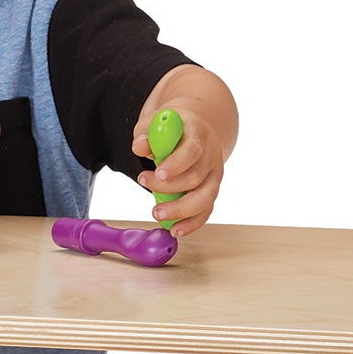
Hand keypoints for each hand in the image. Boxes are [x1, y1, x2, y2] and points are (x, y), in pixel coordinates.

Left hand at [132, 66, 238, 235]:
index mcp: (199, 134)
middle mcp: (211, 157)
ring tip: (156, 213)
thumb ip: (146, 133)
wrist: (192, 134)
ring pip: (205, 198)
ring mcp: (213, 177)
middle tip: (144, 183)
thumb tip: (139, 146)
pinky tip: (175, 229)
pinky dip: (191, 223)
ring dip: (180, 210)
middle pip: (196, 177)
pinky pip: (205, 212)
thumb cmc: (172, 131)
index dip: (176, 164)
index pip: (192, 150)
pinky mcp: (210, 193)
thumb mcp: (157, 123)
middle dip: (169, 187)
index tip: (158, 173)